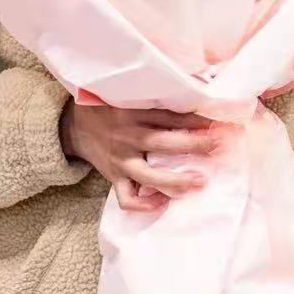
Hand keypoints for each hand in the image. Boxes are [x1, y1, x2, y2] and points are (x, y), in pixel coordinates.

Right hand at [60, 101, 222, 210]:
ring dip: (176, 181)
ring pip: (149, 176)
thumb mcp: (128, 95)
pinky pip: (127, 198)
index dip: (197, 120)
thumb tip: (196, 88)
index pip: (170, 116)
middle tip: (219, 147)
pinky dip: (144, 204)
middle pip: (165, 143)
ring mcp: (120, 160)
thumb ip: (155, 96)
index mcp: (133, 112)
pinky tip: (164, 202)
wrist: (73, 126)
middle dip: (195, 145)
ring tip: (200, 182)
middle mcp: (128, 137)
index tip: (221, 123)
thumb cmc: (109, 107)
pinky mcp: (114, 177)